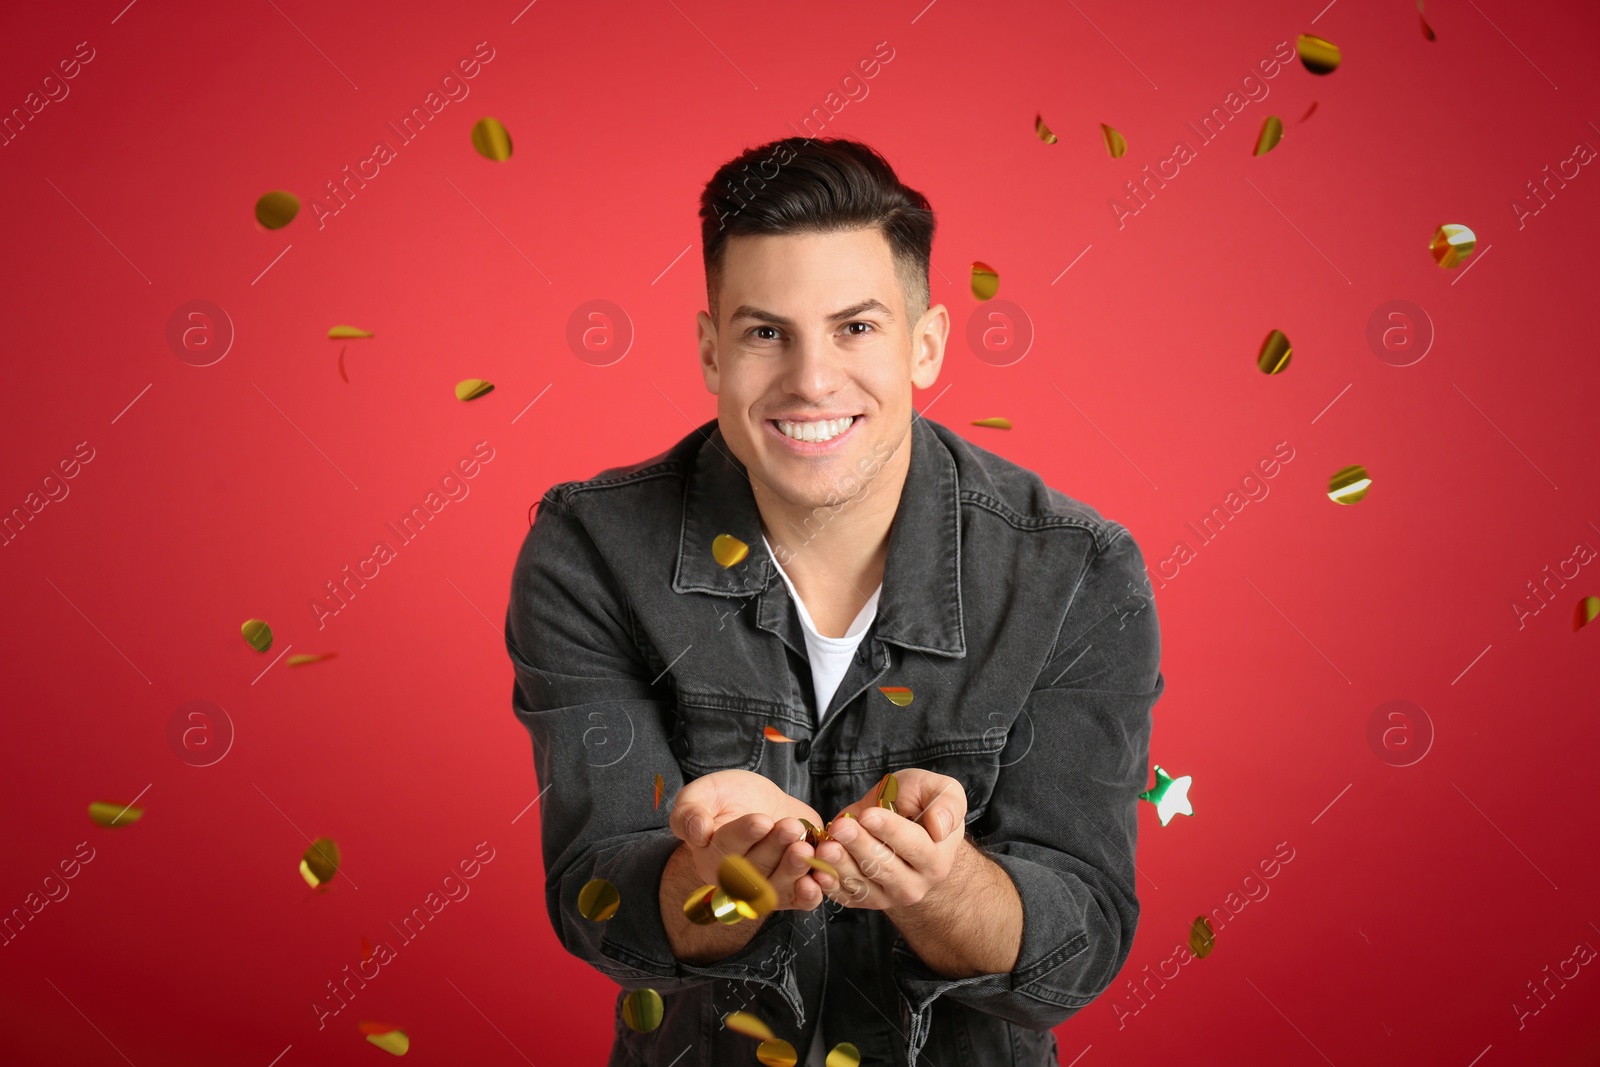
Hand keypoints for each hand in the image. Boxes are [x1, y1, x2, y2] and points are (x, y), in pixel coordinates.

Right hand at [668, 769, 827, 912]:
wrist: (765, 803)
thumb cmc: (729, 798)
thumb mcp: (705, 793)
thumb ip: (689, 811)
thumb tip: (697, 833)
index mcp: (710, 857)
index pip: (725, 850)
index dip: (744, 837)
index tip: (761, 820)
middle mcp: (734, 880)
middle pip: (753, 871)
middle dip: (774, 849)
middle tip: (790, 827)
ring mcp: (764, 888)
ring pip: (776, 889)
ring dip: (792, 870)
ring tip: (804, 848)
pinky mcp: (791, 889)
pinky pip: (799, 901)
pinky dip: (808, 896)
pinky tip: (816, 882)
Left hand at [809, 767, 967, 910]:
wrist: (904, 828)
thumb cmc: (921, 805)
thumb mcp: (940, 792)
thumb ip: (947, 805)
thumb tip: (939, 826)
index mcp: (937, 859)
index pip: (914, 847)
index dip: (890, 830)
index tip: (869, 815)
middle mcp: (914, 884)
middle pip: (884, 868)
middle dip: (860, 846)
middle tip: (841, 828)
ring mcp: (888, 896)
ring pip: (862, 883)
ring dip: (840, 866)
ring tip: (824, 846)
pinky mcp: (863, 899)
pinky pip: (845, 895)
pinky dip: (829, 885)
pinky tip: (816, 870)